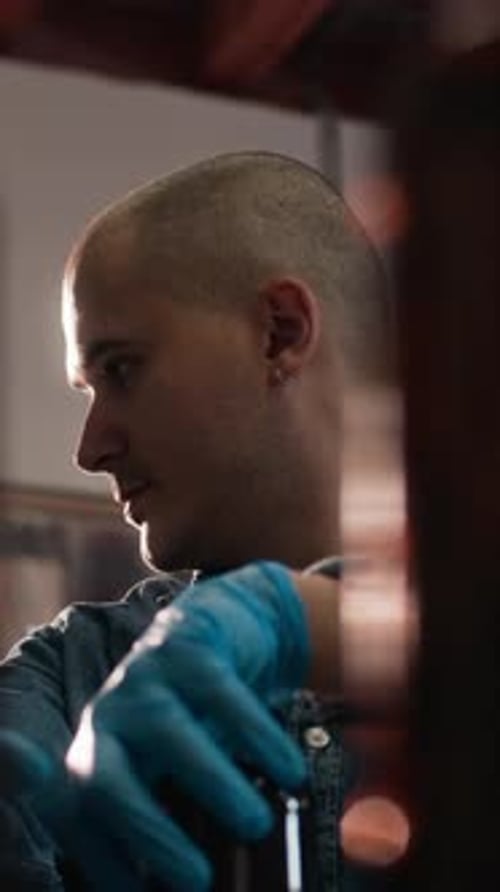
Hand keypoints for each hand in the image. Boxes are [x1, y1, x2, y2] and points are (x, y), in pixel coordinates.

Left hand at [64, 561, 310, 889]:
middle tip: (198, 880)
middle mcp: (108, 720)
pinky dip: (257, 735)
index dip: (104, 864)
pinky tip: (290, 770)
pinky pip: (219, 692)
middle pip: (101, 781)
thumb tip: (221, 882)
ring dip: (211, 784)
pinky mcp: (183, 643)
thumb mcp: (186, 767)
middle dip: (145, 833)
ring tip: (256, 824)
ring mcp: (142, 678)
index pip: (81, 821)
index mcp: (99, 757)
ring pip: (166, 731)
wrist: (227, 626)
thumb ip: (188, 816)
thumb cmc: (204, 715)